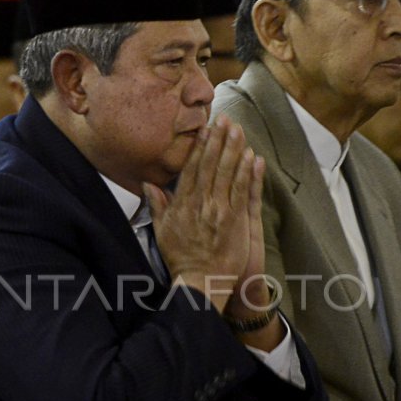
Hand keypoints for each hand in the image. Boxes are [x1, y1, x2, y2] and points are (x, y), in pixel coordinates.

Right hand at [146, 116, 255, 312]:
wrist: (200, 281)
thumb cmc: (181, 259)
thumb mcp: (161, 231)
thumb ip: (158, 206)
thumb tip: (148, 185)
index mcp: (182, 204)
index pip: (192, 168)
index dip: (199, 146)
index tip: (205, 128)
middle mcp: (199, 203)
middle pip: (210, 165)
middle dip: (218, 140)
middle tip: (224, 119)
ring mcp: (218, 211)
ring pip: (227, 173)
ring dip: (233, 149)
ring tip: (238, 129)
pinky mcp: (235, 221)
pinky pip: (242, 191)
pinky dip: (248, 173)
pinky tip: (252, 156)